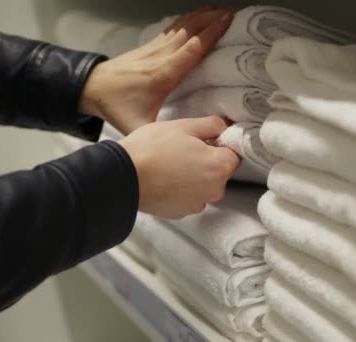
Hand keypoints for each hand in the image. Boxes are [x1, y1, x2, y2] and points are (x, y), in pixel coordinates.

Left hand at [79, 6, 237, 134]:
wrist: (91, 88)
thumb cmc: (116, 106)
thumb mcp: (138, 126)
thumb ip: (161, 135)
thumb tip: (185, 143)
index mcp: (164, 74)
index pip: (192, 48)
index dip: (211, 33)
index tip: (229, 21)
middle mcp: (162, 56)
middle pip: (191, 30)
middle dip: (214, 18)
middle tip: (235, 11)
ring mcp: (155, 48)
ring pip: (183, 26)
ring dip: (204, 16)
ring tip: (223, 10)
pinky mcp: (151, 46)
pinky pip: (174, 28)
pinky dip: (189, 19)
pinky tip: (199, 15)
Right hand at [118, 116, 240, 217]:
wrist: (121, 177)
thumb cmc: (152, 148)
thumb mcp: (183, 126)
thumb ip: (211, 125)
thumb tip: (224, 126)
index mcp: (219, 168)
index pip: (233, 154)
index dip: (220, 144)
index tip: (205, 139)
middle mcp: (213, 191)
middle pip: (218, 172)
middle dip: (206, 160)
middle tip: (183, 148)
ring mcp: (196, 204)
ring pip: (202, 185)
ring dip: (193, 176)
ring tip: (170, 163)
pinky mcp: (179, 213)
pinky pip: (187, 197)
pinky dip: (179, 189)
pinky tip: (163, 178)